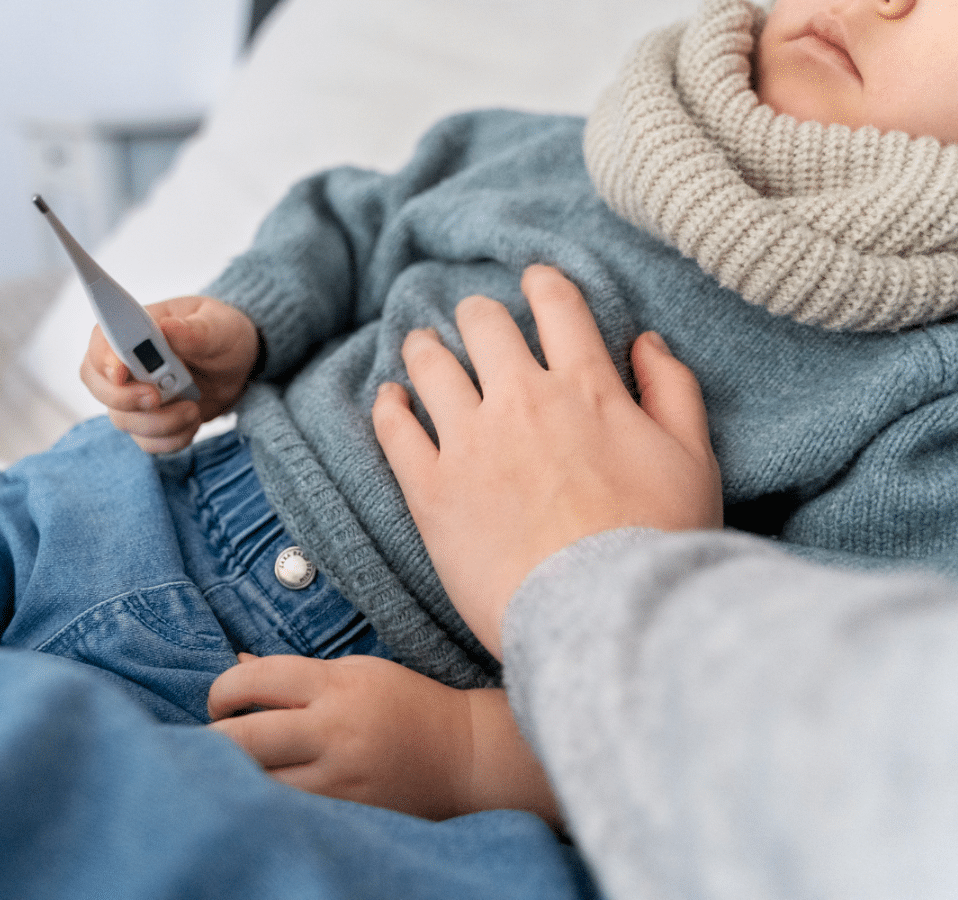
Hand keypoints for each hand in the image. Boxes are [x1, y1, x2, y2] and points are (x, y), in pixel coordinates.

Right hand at [80, 295, 259, 453]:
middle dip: (126, 399)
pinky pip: (146, 441)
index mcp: (138, 329)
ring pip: (123, 419)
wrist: (237, 368)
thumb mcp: (219, 328)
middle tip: (158, 397)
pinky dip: (171, 439)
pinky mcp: (148, 420)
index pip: (102, 341)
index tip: (121, 373)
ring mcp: (134, 394)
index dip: (104, 359)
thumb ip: (194, 331)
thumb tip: (168, 327)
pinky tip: (192, 421)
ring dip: (160, 422)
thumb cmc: (222, 335)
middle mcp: (127, 362)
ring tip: (193, 409)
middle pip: (99, 387)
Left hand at [208, 654, 558, 824]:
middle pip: (243, 740)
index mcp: (337, 686)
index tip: (220, 700)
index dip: (222, 688)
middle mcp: (335, 732)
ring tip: (234, 768)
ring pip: (258, 785)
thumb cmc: (406, 705)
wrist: (466, 757)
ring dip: (234, 776)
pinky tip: (265, 792)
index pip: (256, 679)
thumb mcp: (355, 672)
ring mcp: (341, 780)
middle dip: (211, 739)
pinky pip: (288, 811)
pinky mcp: (349, 815)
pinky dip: (267, 801)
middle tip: (211, 739)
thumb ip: (294, 674)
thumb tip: (237, 666)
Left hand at [372, 265, 721, 658]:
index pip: (558, 308)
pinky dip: (389, 404)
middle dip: (480, 314)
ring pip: (431, 364)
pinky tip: (389, 398)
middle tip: (475, 320)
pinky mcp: (430, 488)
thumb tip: (645, 341)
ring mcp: (469, 441)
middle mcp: (521, 399)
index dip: (543, 284)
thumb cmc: (657, 542)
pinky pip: (394, 428)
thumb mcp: (694, 458)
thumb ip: (672, 390)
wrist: (600, 611)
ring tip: (420, 345)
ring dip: (425, 347)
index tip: (534, 281)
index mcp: (586, 386)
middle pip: (485, 324)